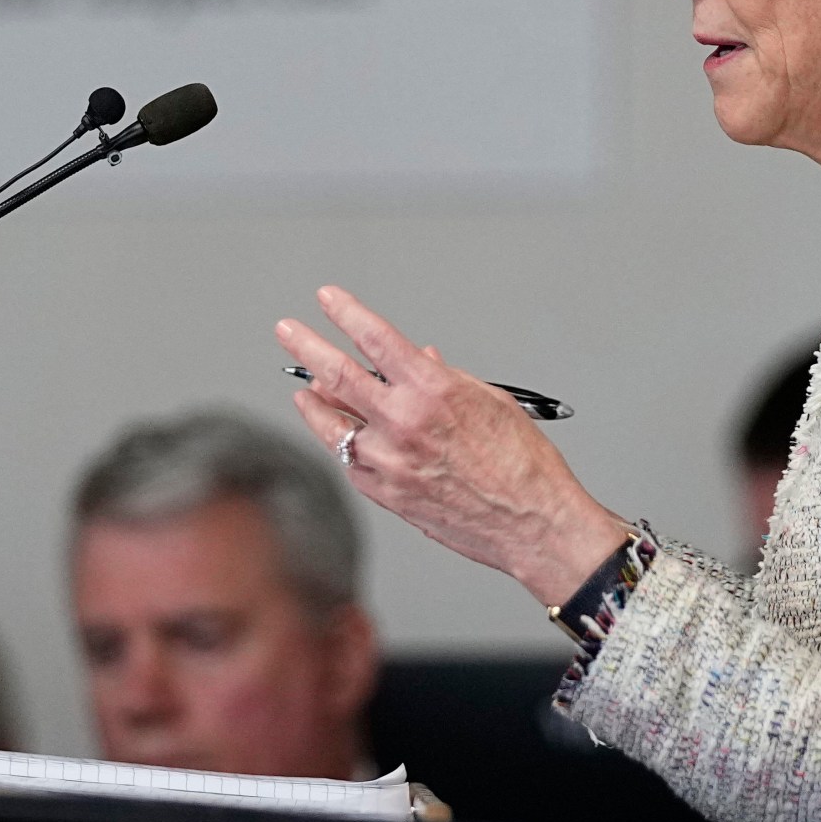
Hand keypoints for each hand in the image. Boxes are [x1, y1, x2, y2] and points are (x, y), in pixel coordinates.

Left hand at [274, 286, 633, 605]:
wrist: (532, 523)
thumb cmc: (522, 464)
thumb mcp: (489, 401)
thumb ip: (444, 378)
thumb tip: (417, 360)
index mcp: (432, 391)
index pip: (374, 338)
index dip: (345, 312)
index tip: (327, 298)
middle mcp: (403, 423)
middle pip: (336, 376)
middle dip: (306, 347)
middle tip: (288, 332)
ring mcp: (389, 462)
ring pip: (331, 424)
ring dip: (313, 402)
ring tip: (303, 390)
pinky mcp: (386, 494)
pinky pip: (351, 461)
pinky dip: (344, 444)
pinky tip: (342, 436)